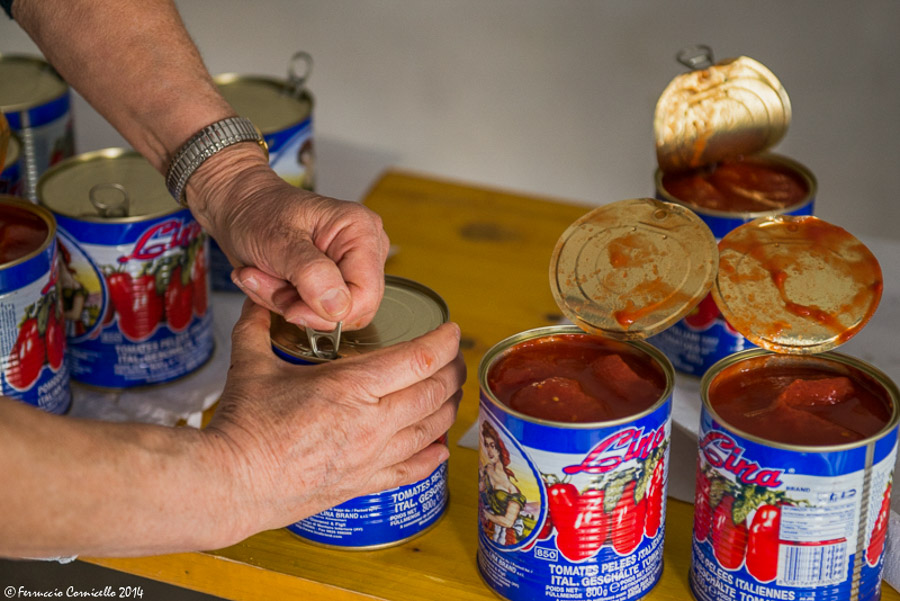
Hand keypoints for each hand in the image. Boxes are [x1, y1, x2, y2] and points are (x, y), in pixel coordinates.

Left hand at [188, 145, 389, 329]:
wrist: (239, 208)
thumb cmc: (257, 211)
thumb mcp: (278, 241)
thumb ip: (311, 274)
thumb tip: (338, 308)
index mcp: (360, 231)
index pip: (365, 295)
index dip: (329, 313)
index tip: (291, 308)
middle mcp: (364, 249)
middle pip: (350, 309)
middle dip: (303, 307)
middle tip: (268, 284)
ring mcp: (350, 266)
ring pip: (330, 314)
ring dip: (288, 304)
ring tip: (262, 277)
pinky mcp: (334, 280)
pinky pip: (318, 312)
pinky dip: (287, 303)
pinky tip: (269, 281)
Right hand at [203, 300, 465, 533]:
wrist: (231, 484)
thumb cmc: (243, 428)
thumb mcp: (250, 365)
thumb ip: (257, 326)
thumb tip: (256, 299)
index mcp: (351, 386)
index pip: (419, 359)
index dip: (444, 342)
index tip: (452, 331)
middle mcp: (372, 423)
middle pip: (434, 393)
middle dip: (452, 372)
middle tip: (455, 359)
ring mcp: (371, 457)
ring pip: (430, 430)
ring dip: (447, 408)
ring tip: (451, 394)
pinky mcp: (363, 484)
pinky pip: (411, 471)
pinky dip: (430, 457)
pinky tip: (438, 449)